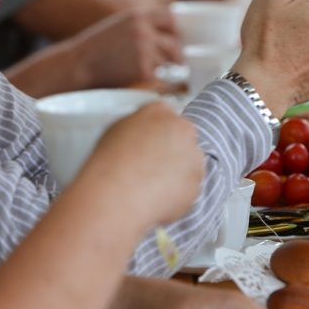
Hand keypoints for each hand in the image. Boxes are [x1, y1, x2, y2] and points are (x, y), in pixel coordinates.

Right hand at [68, 7, 181, 87]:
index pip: (171, 20)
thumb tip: (167, 38)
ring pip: (168, 62)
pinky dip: (154, 81)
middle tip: (173, 67)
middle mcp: (143, 30)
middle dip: (175, 57)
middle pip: (174, 44)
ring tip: (149, 76)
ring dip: (164, 71)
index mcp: (137, 16)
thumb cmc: (95, 48)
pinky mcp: (143, 69)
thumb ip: (141, 26)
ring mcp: (144, 49)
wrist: (77, 64)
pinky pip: (159, 77)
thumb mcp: (119, 26)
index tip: (175, 43)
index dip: (175, 33)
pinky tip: (141, 81)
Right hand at [80, 102, 202, 226]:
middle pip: (182, 137)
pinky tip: (158, 197)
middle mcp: (182, 129)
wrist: (118, 193)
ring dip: (177, 171)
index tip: (150, 144)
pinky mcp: (197, 182)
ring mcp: (193, 156)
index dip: (157, 132)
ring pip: (189, 163)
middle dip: (172, 149)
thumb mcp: (117, 128)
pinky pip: (189, 187)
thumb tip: (145, 132)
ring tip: (152, 185)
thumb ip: (138, 125)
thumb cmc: (110, 161)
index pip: (165, 116)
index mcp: (159, 111)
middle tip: (152, 166)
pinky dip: (178, 192)